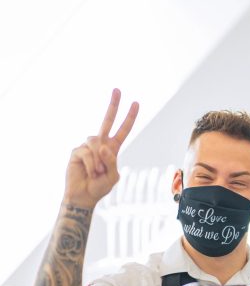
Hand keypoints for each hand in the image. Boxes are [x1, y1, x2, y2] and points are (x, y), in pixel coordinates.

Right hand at [64, 88, 138, 207]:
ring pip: (96, 142)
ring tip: (98, 173)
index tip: (136, 103)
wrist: (83, 196)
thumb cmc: (99, 187)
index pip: (122, 130)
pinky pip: (87, 153)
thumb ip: (112, 162)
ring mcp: (87, 147)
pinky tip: (90, 173)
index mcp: (112, 149)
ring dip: (99, 161)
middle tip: (118, 89)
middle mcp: (100, 145)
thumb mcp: (113, 177)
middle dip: (113, 105)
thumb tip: (103, 146)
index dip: (129, 118)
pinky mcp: (77, 152)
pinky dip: (92, 166)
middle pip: (107, 121)